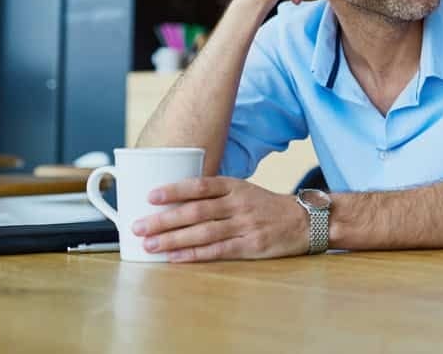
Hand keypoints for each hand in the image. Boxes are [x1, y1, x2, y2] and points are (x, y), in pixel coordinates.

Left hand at [131, 177, 309, 261]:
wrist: (304, 220)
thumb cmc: (267, 206)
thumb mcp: (244, 190)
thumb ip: (215, 195)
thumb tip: (176, 201)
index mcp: (236, 187)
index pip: (201, 185)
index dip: (175, 190)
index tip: (150, 196)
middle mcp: (239, 204)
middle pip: (196, 211)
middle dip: (163, 220)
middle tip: (138, 226)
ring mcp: (245, 226)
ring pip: (203, 232)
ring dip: (173, 239)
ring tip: (149, 245)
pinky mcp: (250, 246)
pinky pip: (217, 251)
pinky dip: (193, 255)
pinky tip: (175, 258)